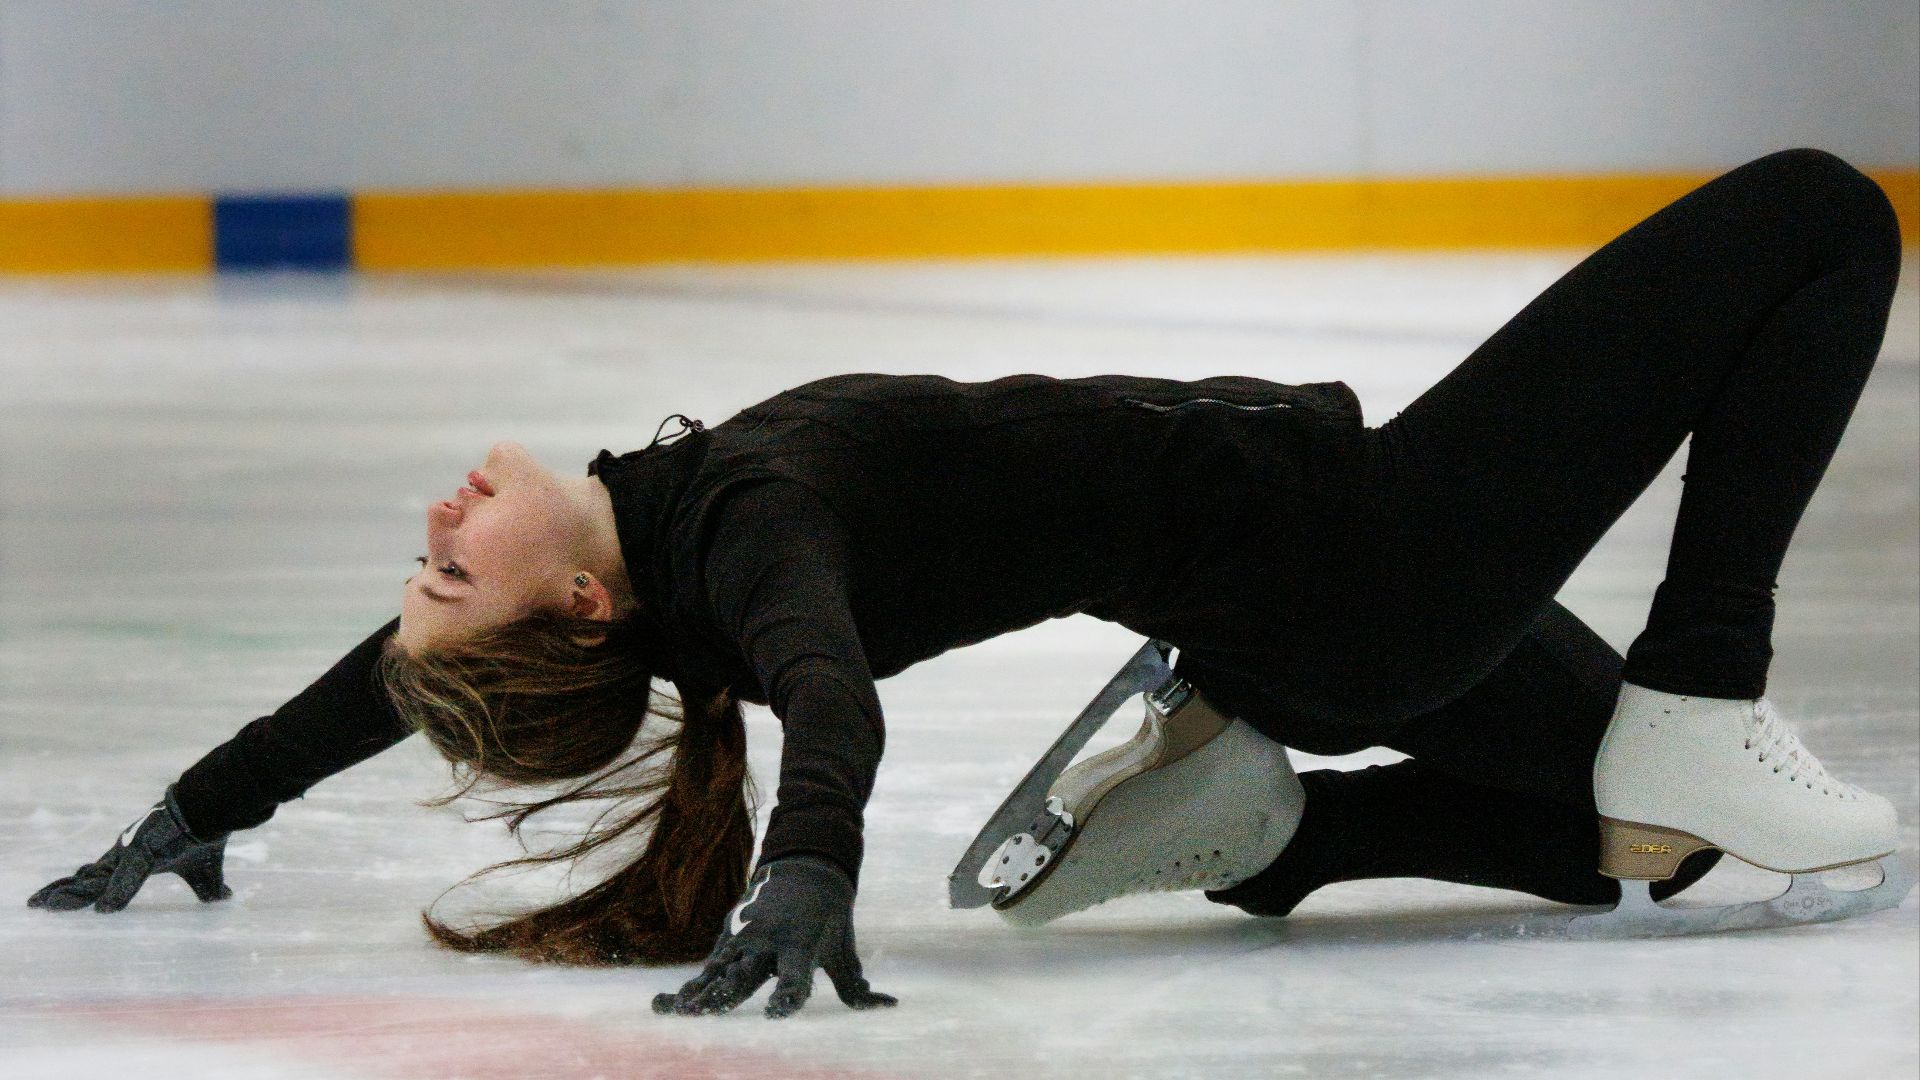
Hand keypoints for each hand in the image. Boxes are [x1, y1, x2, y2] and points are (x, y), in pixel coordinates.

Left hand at [27, 784, 231, 912]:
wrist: (214, 806)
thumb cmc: (206, 833)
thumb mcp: (205, 872)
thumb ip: (209, 889)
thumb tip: (225, 898)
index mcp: (133, 859)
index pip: (97, 877)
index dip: (76, 887)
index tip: (53, 897)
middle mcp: (124, 854)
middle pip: (86, 878)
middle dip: (61, 892)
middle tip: (34, 904)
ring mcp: (131, 852)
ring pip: (94, 880)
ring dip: (72, 896)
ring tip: (46, 905)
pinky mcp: (144, 850)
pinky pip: (128, 877)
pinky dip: (116, 894)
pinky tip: (102, 911)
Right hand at [652, 854, 895, 1018]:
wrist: (805, 865)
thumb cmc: (830, 915)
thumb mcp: (843, 948)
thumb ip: (857, 986)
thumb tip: (889, 1007)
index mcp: (801, 943)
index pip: (794, 976)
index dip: (787, 995)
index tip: (775, 1013)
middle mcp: (769, 939)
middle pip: (747, 972)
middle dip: (728, 992)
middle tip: (706, 1012)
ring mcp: (745, 935)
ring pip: (719, 969)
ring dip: (700, 991)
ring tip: (681, 1012)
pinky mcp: (729, 934)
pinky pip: (707, 966)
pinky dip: (689, 985)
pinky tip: (667, 1006)